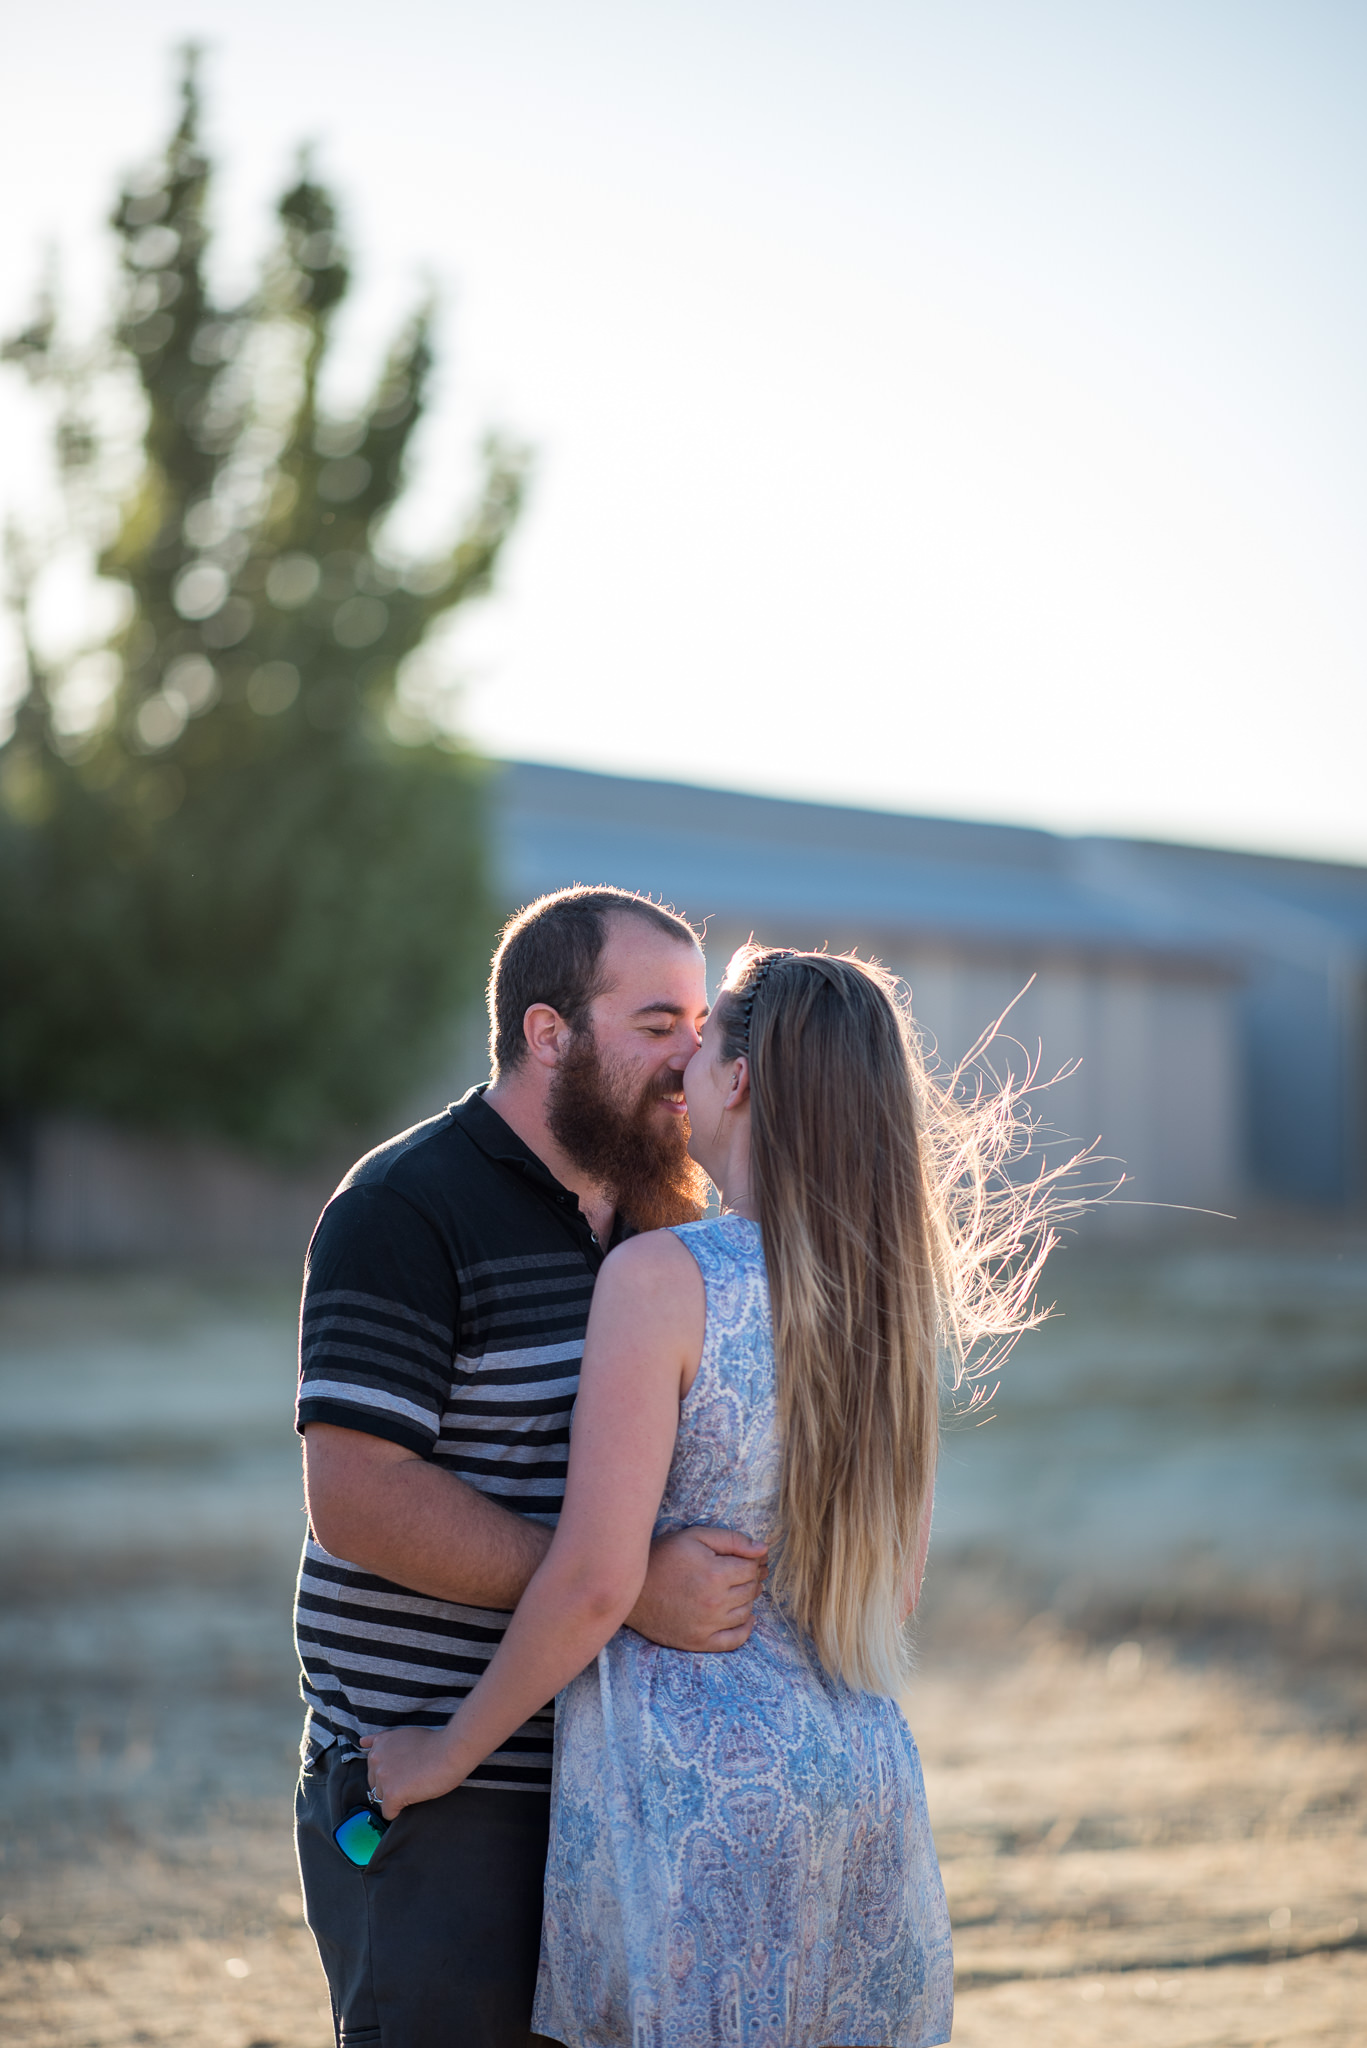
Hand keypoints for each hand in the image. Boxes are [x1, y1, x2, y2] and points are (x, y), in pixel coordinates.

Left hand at [360, 1725, 464, 1819]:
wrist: (450, 1751)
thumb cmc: (434, 1743)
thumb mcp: (403, 1734)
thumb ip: (383, 1740)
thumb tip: (362, 1742)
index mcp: (379, 1745)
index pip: (374, 1769)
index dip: (391, 1772)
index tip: (404, 1771)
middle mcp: (376, 1760)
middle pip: (375, 1785)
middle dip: (390, 1785)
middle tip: (413, 1778)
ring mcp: (383, 1778)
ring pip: (381, 1799)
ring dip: (396, 1797)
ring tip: (416, 1786)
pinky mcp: (392, 1794)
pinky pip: (389, 1813)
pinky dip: (399, 1811)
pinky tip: (414, 1798)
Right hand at [627, 1526, 767, 1652]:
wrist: (630, 1590)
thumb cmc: (662, 1557)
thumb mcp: (695, 1537)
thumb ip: (732, 1540)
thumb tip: (763, 1549)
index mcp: (715, 1574)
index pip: (751, 1569)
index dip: (753, 1561)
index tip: (749, 1558)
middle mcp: (714, 1602)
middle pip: (750, 1590)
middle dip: (751, 1579)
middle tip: (744, 1571)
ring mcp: (707, 1625)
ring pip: (745, 1613)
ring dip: (748, 1600)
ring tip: (738, 1589)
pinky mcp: (698, 1642)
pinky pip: (735, 1641)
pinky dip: (745, 1629)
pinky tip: (745, 1617)